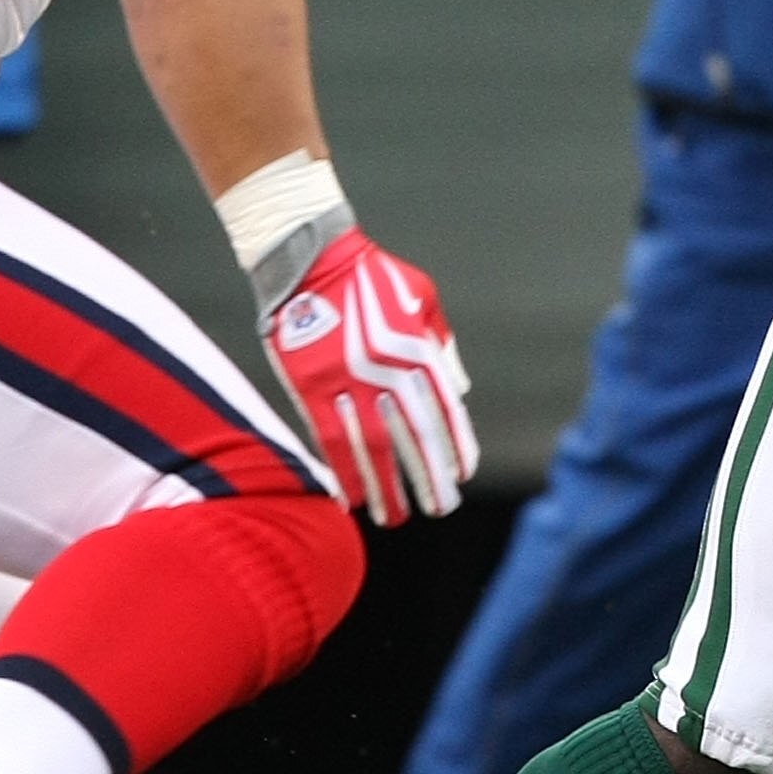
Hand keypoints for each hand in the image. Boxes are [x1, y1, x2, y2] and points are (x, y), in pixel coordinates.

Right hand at [260, 230, 476, 525]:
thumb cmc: (372, 274)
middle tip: (438, 507)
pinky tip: (352, 497)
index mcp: (417, 348)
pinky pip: (330, 439)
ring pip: (371, 446)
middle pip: (412, 436)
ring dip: (386, 486)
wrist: (311, 256)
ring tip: (394, 517)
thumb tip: (459, 390)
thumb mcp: (422, 297)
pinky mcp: (312, 385)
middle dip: (427, 476)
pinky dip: (343, 471)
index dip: (455, 446)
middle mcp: (387, 368)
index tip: (461, 475)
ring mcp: (348, 379)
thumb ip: (442, 344)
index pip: (444, 410)